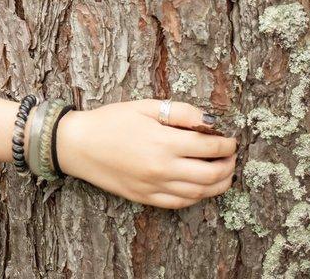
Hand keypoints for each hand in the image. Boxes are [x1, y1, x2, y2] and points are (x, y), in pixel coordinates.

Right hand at [53, 100, 236, 209]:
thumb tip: (210, 121)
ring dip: (219, 183)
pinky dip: (198, 196)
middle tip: (231, 155)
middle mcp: (163, 169)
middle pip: (212, 174)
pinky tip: (201, 186)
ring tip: (223, 171)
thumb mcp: (145, 107)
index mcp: (164, 143)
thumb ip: (180, 112)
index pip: (209, 147)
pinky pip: (181, 203)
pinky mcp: (146, 198)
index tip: (230, 138)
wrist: (78, 144)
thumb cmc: (110, 121)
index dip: (226, 143)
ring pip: (200, 192)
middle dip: (229, 164)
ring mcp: (155, 187)